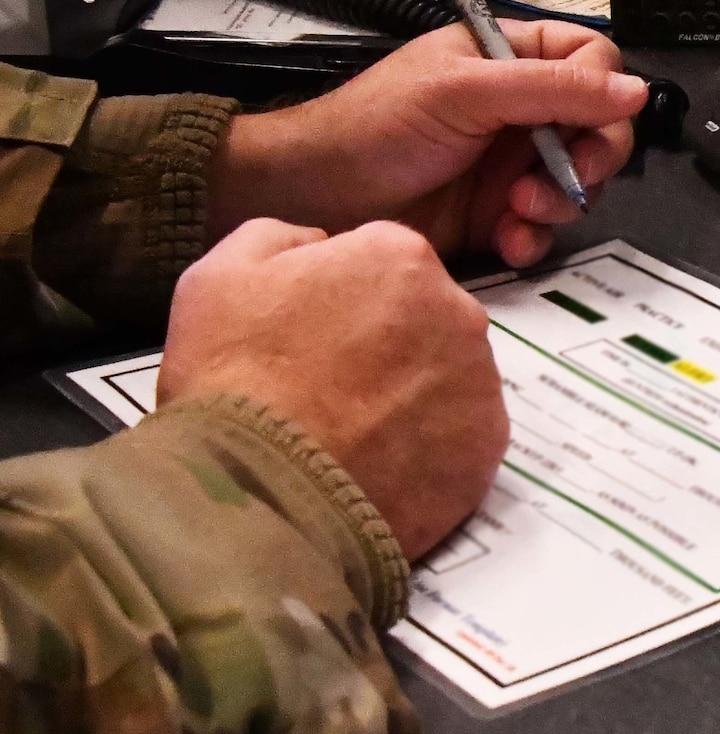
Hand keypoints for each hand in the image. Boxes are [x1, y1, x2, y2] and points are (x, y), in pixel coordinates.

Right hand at [159, 219, 509, 557]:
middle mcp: (458, 309)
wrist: (260, 494)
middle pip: (425, 314)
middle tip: (330, 385)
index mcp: (400, 257)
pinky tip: (379, 462)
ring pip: (447, 373)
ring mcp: (479, 380)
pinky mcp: (486, 445)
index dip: (343, 296)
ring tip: (351, 429)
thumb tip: (318, 241)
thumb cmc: (235, 382)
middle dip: (387, 341)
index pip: (383, 259)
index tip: (313, 334)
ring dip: (411, 392)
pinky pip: (460, 434)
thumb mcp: (219, 278)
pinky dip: (428, 446)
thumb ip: (276, 238)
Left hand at [208, 22, 649, 267]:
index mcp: (509, 57)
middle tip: (570, 175)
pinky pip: (544, 227)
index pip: (592, 59)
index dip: (600, 89)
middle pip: (598, 124)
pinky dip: (534, 236)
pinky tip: (507, 238)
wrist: (312, 199)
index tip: (584, 117)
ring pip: (579, 180)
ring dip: (561, 199)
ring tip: (519, 209)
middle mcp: (518, 107)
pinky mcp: (497, 213)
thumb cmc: (374, 127)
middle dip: (590, 155)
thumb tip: (634, 90)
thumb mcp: (465, 92)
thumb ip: (552, 88)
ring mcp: (510, 162)